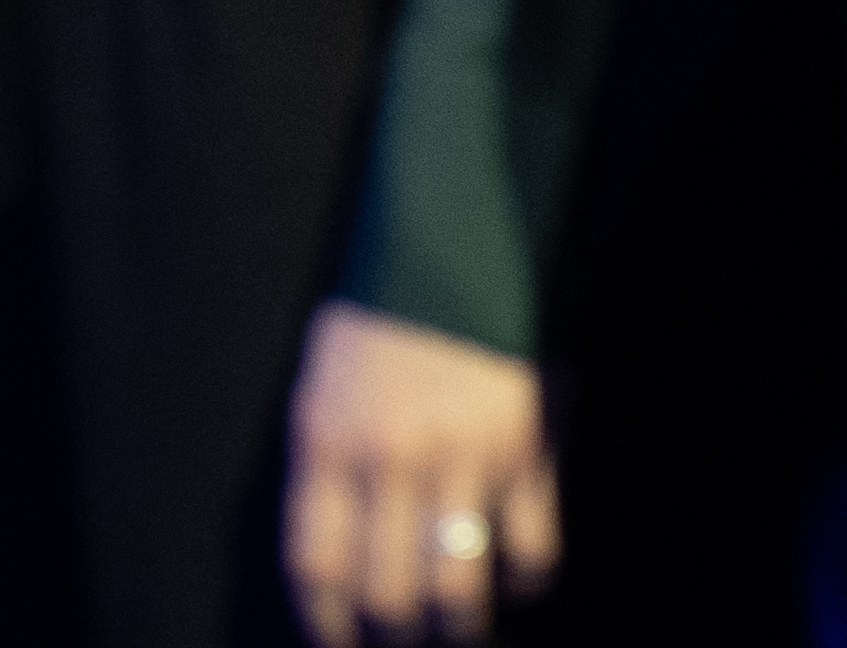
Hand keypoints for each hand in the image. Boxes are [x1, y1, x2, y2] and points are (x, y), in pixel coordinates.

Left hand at [284, 304, 553, 642]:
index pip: (315, 564)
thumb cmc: (379, 314)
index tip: (338, 642)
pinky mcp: (529, 452)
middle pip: (389, 595)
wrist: (454, 239)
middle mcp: (391, 457)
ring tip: (458, 632)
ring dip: (459, 628)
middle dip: (395, 637)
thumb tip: (334, 561)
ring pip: (460, 591)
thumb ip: (326, 464)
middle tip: (403, 643)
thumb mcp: (325, 378)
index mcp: (326, 436)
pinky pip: (531, 552)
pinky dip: (524, 579)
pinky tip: (514, 577)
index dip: (326, 621)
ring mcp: (464, 458)